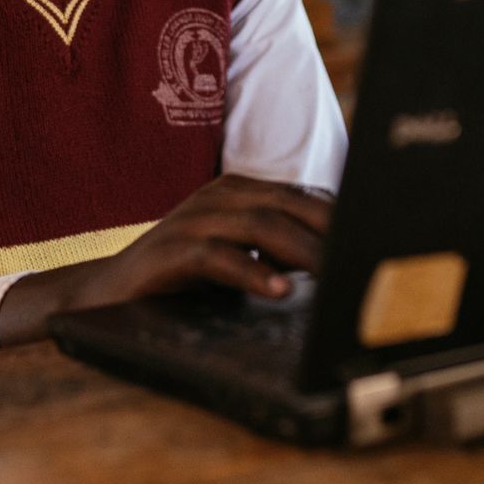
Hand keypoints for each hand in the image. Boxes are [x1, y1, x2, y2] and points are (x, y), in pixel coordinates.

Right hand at [0, 174, 333, 345]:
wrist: (106, 292)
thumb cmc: (183, 276)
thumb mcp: (240, 256)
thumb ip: (280, 251)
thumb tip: (340, 262)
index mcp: (241, 190)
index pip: (303, 198)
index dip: (342, 218)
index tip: (378, 240)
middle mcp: (219, 196)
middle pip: (288, 205)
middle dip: (330, 230)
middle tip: (366, 256)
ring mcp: (192, 220)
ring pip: (259, 225)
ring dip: (300, 251)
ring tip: (332, 275)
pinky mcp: (170, 251)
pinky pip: (217, 257)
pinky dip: (251, 272)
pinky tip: (277, 290)